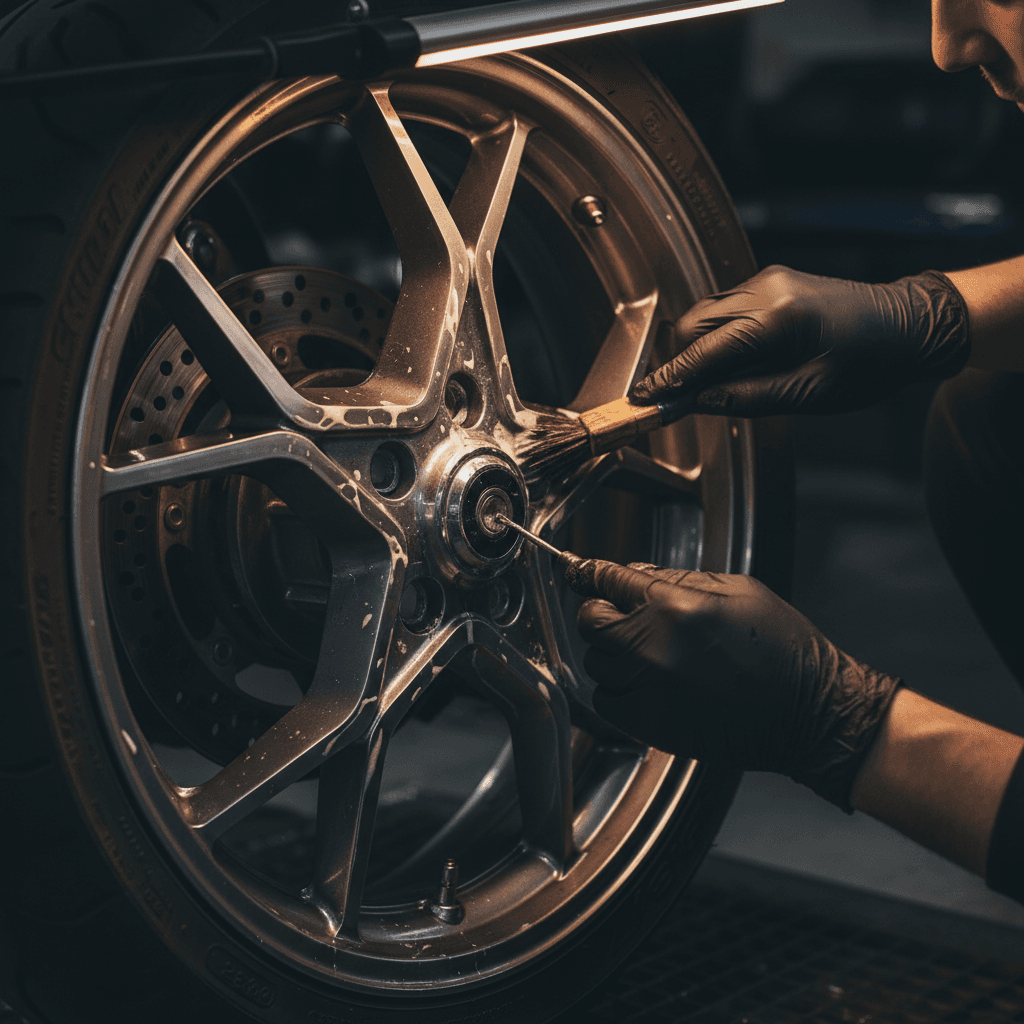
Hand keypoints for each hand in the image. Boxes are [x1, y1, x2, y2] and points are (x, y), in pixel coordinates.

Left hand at [578, 562, 900, 810]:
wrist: (810, 713)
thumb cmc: (784, 649)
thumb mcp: (739, 590)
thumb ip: (679, 578)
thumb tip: (633, 573)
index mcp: (677, 607)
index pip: (610, 581)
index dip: (591, 573)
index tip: (580, 571)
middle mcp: (655, 649)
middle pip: (590, 623)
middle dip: (601, 612)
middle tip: (620, 613)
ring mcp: (650, 690)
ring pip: (596, 662)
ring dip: (611, 652)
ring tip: (644, 651)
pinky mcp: (652, 725)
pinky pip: (606, 701)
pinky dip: (615, 689)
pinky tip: (643, 682)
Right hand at [632, 265, 969, 415]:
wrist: (912, 325)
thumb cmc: (872, 362)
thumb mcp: (810, 393)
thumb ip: (748, 397)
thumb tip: (700, 402)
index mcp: (779, 318)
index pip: (705, 351)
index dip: (672, 379)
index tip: (646, 398)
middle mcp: (767, 288)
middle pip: (693, 324)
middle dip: (680, 362)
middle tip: (677, 397)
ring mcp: (768, 280)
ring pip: (705, 313)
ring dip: (698, 349)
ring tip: (709, 383)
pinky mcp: (773, 282)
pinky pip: (726, 307)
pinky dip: (717, 335)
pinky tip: (731, 361)